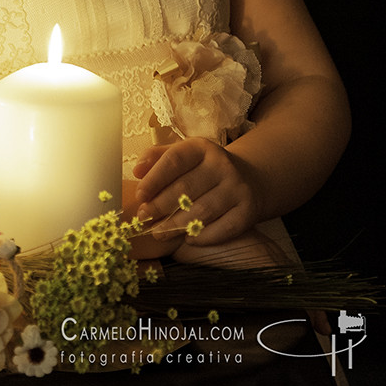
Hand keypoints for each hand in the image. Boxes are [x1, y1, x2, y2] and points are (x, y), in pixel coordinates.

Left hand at [133, 138, 261, 246]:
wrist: (249, 178)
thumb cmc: (203, 168)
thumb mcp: (183, 155)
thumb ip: (157, 158)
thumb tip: (137, 171)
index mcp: (201, 147)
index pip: (174, 160)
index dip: (154, 179)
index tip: (139, 195)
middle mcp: (222, 165)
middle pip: (186, 188)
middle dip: (160, 206)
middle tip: (143, 217)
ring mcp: (237, 188)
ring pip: (202, 211)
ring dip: (176, 225)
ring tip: (158, 232)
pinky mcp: (248, 210)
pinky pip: (223, 229)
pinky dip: (203, 236)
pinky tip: (188, 238)